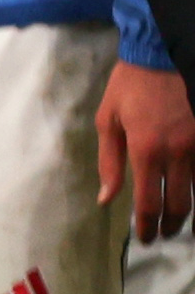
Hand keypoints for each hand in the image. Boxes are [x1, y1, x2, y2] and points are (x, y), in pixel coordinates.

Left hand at [100, 62, 194, 243]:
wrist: (164, 54)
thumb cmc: (130, 87)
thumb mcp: (108, 121)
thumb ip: (109, 163)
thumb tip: (106, 199)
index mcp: (147, 150)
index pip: (149, 203)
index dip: (147, 227)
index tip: (145, 239)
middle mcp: (179, 152)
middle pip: (181, 204)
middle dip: (172, 226)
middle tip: (164, 235)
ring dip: (192, 212)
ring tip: (182, 224)